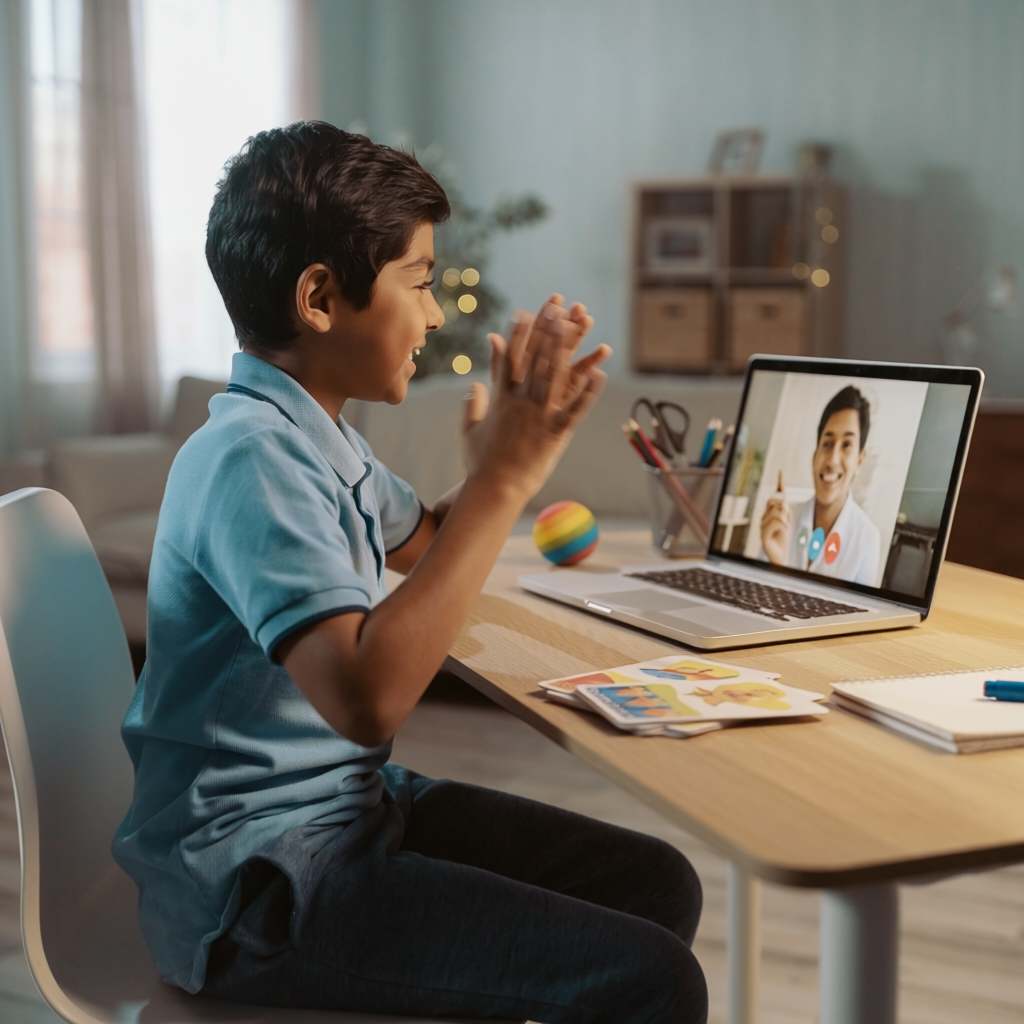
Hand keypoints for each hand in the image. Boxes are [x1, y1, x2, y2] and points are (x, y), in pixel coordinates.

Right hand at [461, 296, 609, 502]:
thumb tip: (472, 385)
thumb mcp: (470, 430)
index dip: (518, 334)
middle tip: (556, 305)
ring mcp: (538, 416)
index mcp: (501, 399)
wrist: (493, 489)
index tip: (524, 312)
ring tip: (576, 324)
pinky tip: (600, 374)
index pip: (510, 359)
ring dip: (566, 347)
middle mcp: (520, 402)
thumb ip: (471, 404)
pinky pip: (575, 409)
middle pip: (535, 358)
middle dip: (546, 329)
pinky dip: (587, 392)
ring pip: (554, 375)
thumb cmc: (480, 463)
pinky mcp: (555, 434)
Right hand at [760, 495, 790, 564]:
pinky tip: (784, 532)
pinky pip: (775, 523)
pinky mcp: (763, 535)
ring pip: (775, 514)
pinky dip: (783, 527)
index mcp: (767, 517)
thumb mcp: (785, 523)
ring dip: (784, 521)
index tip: (786, 511)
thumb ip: (784, 513)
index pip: (770, 502)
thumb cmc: (782, 540)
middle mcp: (762, 521)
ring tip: (785, 529)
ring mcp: (762, 527)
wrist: (780, 554)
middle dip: (783, 512)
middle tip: (786, 522)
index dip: (779, 502)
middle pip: (773, 506)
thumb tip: (783, 503)